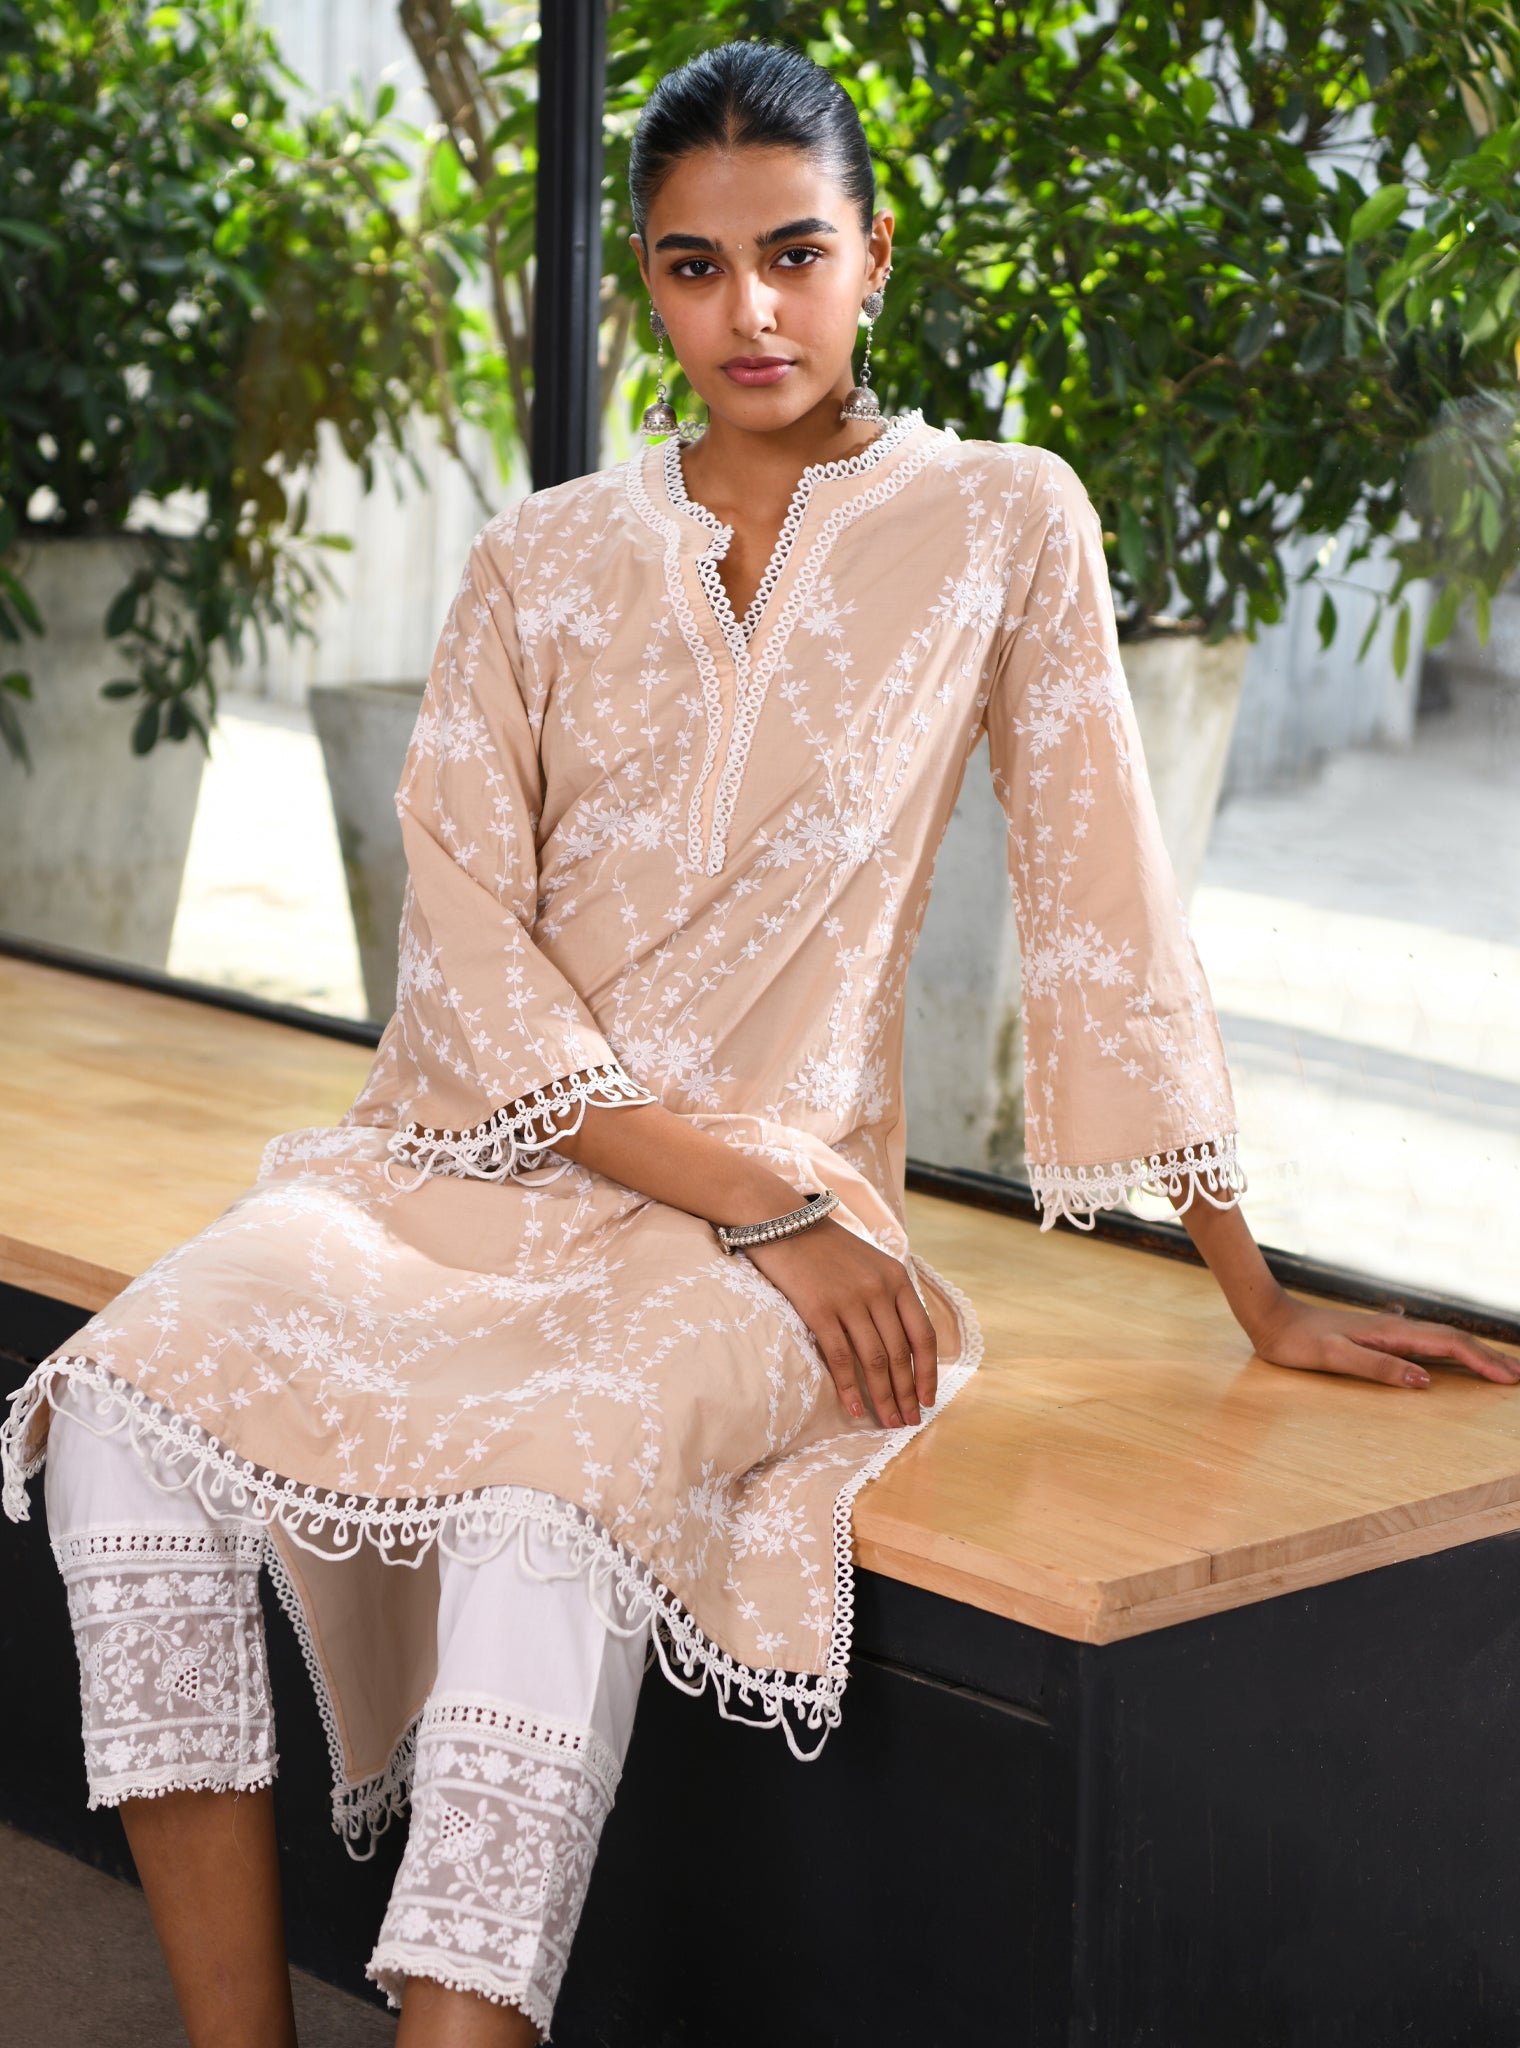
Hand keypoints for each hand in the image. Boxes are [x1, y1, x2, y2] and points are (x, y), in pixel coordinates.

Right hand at [744, 1217, 937, 1428]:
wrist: (781, 1220)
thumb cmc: (824, 1247)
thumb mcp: (868, 1263)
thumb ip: (887, 1296)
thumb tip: (901, 1343)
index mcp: (897, 1278)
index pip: (923, 1334)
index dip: (928, 1371)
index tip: (927, 1399)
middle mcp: (879, 1289)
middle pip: (901, 1353)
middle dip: (907, 1393)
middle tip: (909, 1422)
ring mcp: (850, 1299)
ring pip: (875, 1360)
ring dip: (884, 1397)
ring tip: (889, 1422)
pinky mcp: (819, 1309)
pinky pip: (842, 1358)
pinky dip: (851, 1388)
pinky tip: (857, 1408)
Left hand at [1250, 1296, 1519, 1390]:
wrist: (1271, 1318)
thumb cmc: (1297, 1341)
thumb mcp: (1334, 1358)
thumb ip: (1378, 1367)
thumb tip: (1424, 1381)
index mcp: (1390, 1332)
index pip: (1449, 1344)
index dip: (1482, 1361)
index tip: (1509, 1378)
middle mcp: (1394, 1327)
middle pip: (1453, 1339)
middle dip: (1488, 1357)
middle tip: (1518, 1375)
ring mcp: (1387, 1330)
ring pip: (1441, 1339)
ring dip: (1472, 1353)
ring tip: (1498, 1367)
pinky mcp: (1377, 1335)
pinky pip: (1423, 1342)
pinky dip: (1448, 1350)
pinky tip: (1451, 1356)